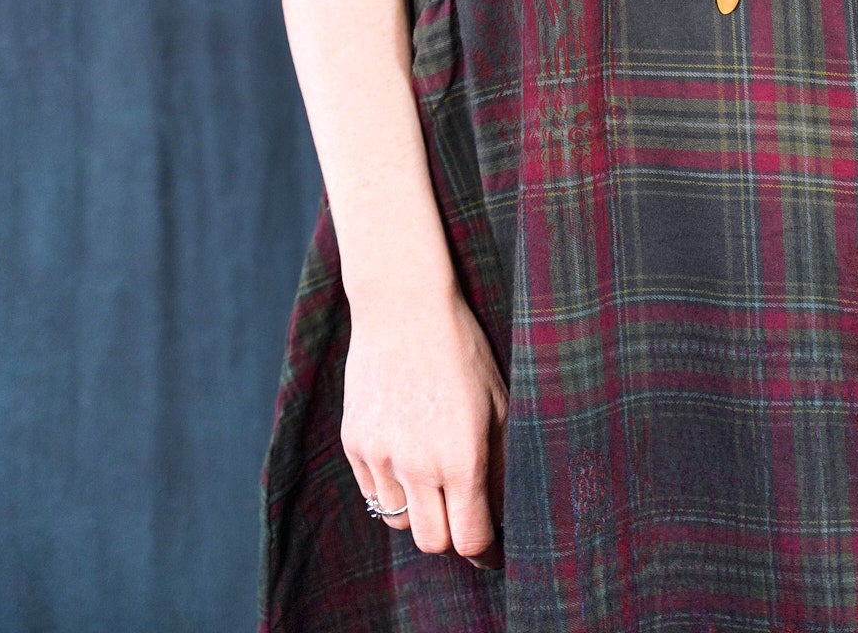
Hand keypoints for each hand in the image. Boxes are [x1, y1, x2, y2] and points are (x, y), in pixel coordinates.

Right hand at [341, 277, 508, 569]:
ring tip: (433, 477)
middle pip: (432, 542)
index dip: (484, 550)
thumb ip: (501, 463)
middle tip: (462, 512)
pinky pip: (373, 491)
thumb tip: (503, 510)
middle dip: (451, 534)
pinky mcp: (354, 443)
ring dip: (419, 511)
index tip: (490, 546)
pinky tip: (406, 456)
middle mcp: (419, 465)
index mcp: (463, 457)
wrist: (404, 307)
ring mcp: (381, 455)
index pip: (469, 540)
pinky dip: (391, 487)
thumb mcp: (498, 402)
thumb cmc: (462, 350)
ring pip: (399, 521)